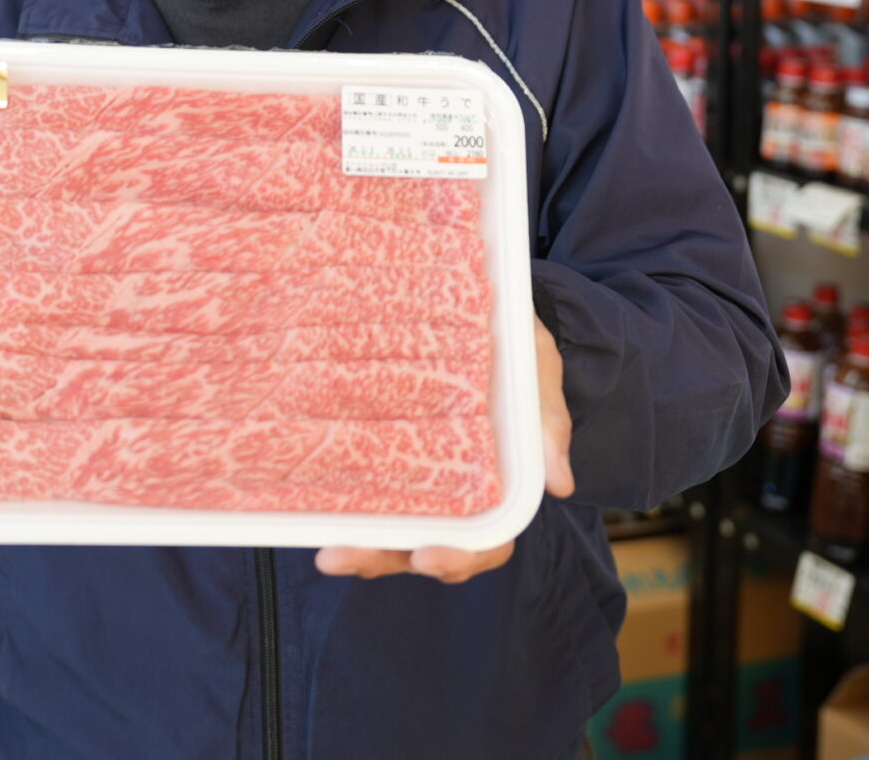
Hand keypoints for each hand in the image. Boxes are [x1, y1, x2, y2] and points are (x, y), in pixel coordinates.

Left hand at [314, 316, 573, 583]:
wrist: (484, 310)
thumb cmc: (519, 349)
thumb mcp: (540, 373)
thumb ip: (548, 422)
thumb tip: (561, 483)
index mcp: (498, 483)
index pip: (485, 541)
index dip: (459, 557)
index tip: (426, 556)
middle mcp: (453, 489)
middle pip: (422, 544)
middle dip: (383, 558)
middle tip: (340, 556)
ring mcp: (415, 471)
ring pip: (388, 526)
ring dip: (357, 544)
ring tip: (325, 552)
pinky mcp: (381, 445)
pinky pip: (361, 484)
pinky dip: (339, 501)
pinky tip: (307, 505)